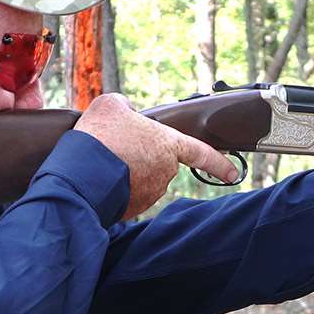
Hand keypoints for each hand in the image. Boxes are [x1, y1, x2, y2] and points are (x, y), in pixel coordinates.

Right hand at [74, 93, 238, 219]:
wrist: (80, 173)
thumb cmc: (100, 136)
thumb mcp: (111, 105)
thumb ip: (125, 107)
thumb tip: (126, 112)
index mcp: (168, 145)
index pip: (201, 154)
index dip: (218, 164)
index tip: (233, 173)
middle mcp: (164, 171)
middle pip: (157, 162)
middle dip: (139, 156)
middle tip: (115, 147)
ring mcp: (150, 192)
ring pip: (140, 178)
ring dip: (126, 171)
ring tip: (102, 161)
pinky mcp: (132, 208)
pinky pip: (127, 194)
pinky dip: (115, 186)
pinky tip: (99, 177)